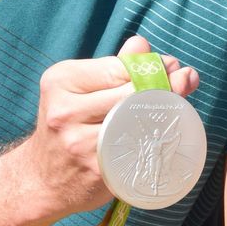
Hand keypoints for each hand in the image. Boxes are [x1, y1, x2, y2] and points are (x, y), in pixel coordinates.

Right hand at [19, 36, 199, 217]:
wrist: (42, 180)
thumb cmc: (69, 124)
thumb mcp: (81, 88)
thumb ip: (114, 67)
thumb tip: (143, 45)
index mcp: (61, 81)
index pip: (119, 67)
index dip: (151, 66)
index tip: (172, 65)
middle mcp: (64, 111)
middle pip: (131, 92)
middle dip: (165, 84)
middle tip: (185, 81)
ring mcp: (78, 142)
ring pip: (137, 118)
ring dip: (164, 110)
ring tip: (178, 105)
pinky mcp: (95, 168)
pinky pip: (136, 146)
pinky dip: (154, 138)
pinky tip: (162, 133)